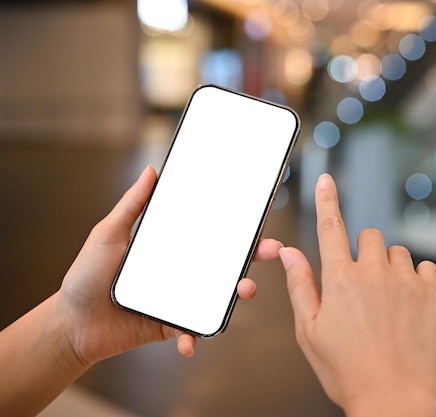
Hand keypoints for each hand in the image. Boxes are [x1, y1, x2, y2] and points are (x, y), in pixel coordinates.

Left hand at [54, 165, 282, 365]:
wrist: (71, 324)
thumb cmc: (86, 276)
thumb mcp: (108, 234)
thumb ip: (132, 205)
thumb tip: (152, 171)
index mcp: (171, 250)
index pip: (209, 237)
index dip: (235, 230)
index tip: (256, 221)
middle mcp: (181, 273)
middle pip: (224, 265)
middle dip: (251, 258)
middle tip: (271, 249)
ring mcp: (179, 300)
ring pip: (217, 297)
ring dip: (236, 295)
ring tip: (245, 290)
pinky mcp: (170, 325)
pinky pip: (191, 330)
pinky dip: (193, 337)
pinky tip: (189, 341)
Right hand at [279, 174, 435, 416]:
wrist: (393, 399)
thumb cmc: (347, 371)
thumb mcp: (309, 332)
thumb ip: (300, 286)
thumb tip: (290, 254)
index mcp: (339, 280)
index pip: (330, 226)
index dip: (327, 200)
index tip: (326, 181)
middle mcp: (373, 273)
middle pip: (368, 236)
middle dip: (362, 252)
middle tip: (360, 284)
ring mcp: (406, 281)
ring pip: (396, 252)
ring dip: (388, 266)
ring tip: (385, 301)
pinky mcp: (432, 294)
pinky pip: (425, 268)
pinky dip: (416, 279)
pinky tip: (407, 305)